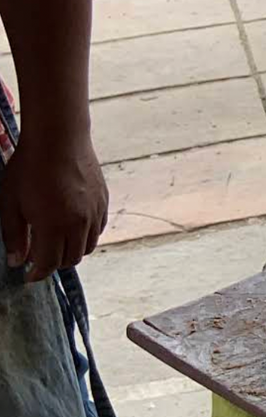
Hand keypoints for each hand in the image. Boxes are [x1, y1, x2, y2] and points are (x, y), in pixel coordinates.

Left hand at [0, 129, 107, 281]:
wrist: (59, 139)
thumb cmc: (29, 168)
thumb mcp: (11, 203)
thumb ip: (14, 235)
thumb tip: (18, 260)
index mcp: (53, 226)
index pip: (49, 263)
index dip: (37, 274)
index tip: (28, 276)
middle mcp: (79, 224)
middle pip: (71, 259)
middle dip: (53, 264)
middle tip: (39, 258)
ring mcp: (94, 213)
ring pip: (87, 246)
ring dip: (71, 251)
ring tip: (56, 243)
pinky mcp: (103, 202)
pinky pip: (97, 230)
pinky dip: (85, 236)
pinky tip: (71, 227)